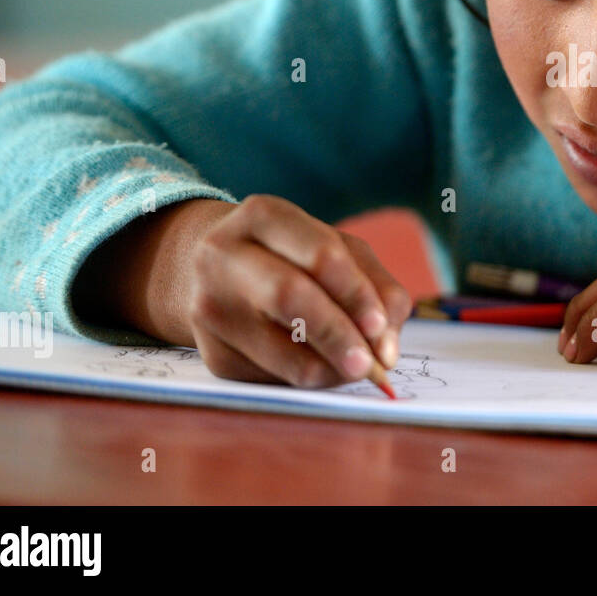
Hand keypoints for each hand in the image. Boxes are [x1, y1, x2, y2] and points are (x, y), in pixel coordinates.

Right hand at [181, 194, 411, 387]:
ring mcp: (211, 306)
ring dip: (330, 368)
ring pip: (280, 350)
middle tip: (372, 365)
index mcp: (263, 216)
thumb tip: (386, 351)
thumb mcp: (338, 250)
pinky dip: (308, 379)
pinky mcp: (213, 353)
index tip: (380, 326)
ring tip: (357, 370)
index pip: (320, 255)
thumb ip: (377, 287)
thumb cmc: (293, 258)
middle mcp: (225, 255)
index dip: (356, 294)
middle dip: (339, 335)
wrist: (217, 273)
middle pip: (290, 296)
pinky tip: (321, 368)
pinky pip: (271, 378)